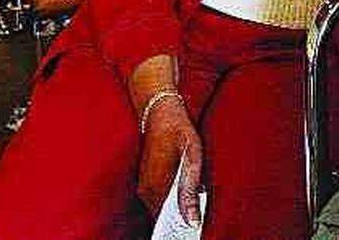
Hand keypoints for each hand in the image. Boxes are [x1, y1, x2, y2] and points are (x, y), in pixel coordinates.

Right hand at [137, 96, 203, 226]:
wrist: (160, 111)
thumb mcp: (192, 156)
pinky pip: (158, 200)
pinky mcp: (146, 180)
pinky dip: (170, 204)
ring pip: (160, 210)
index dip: (179, 232)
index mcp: (156, 188)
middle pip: (162, 220)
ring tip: (192, 216)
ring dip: (174, 215)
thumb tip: (193, 220)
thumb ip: (190, 189)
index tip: (192, 234)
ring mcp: (144, 186)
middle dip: (177, 225)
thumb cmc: (180, 131)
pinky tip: (185, 200)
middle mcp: (145, 191)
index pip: (165, 224)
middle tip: (194, 226)